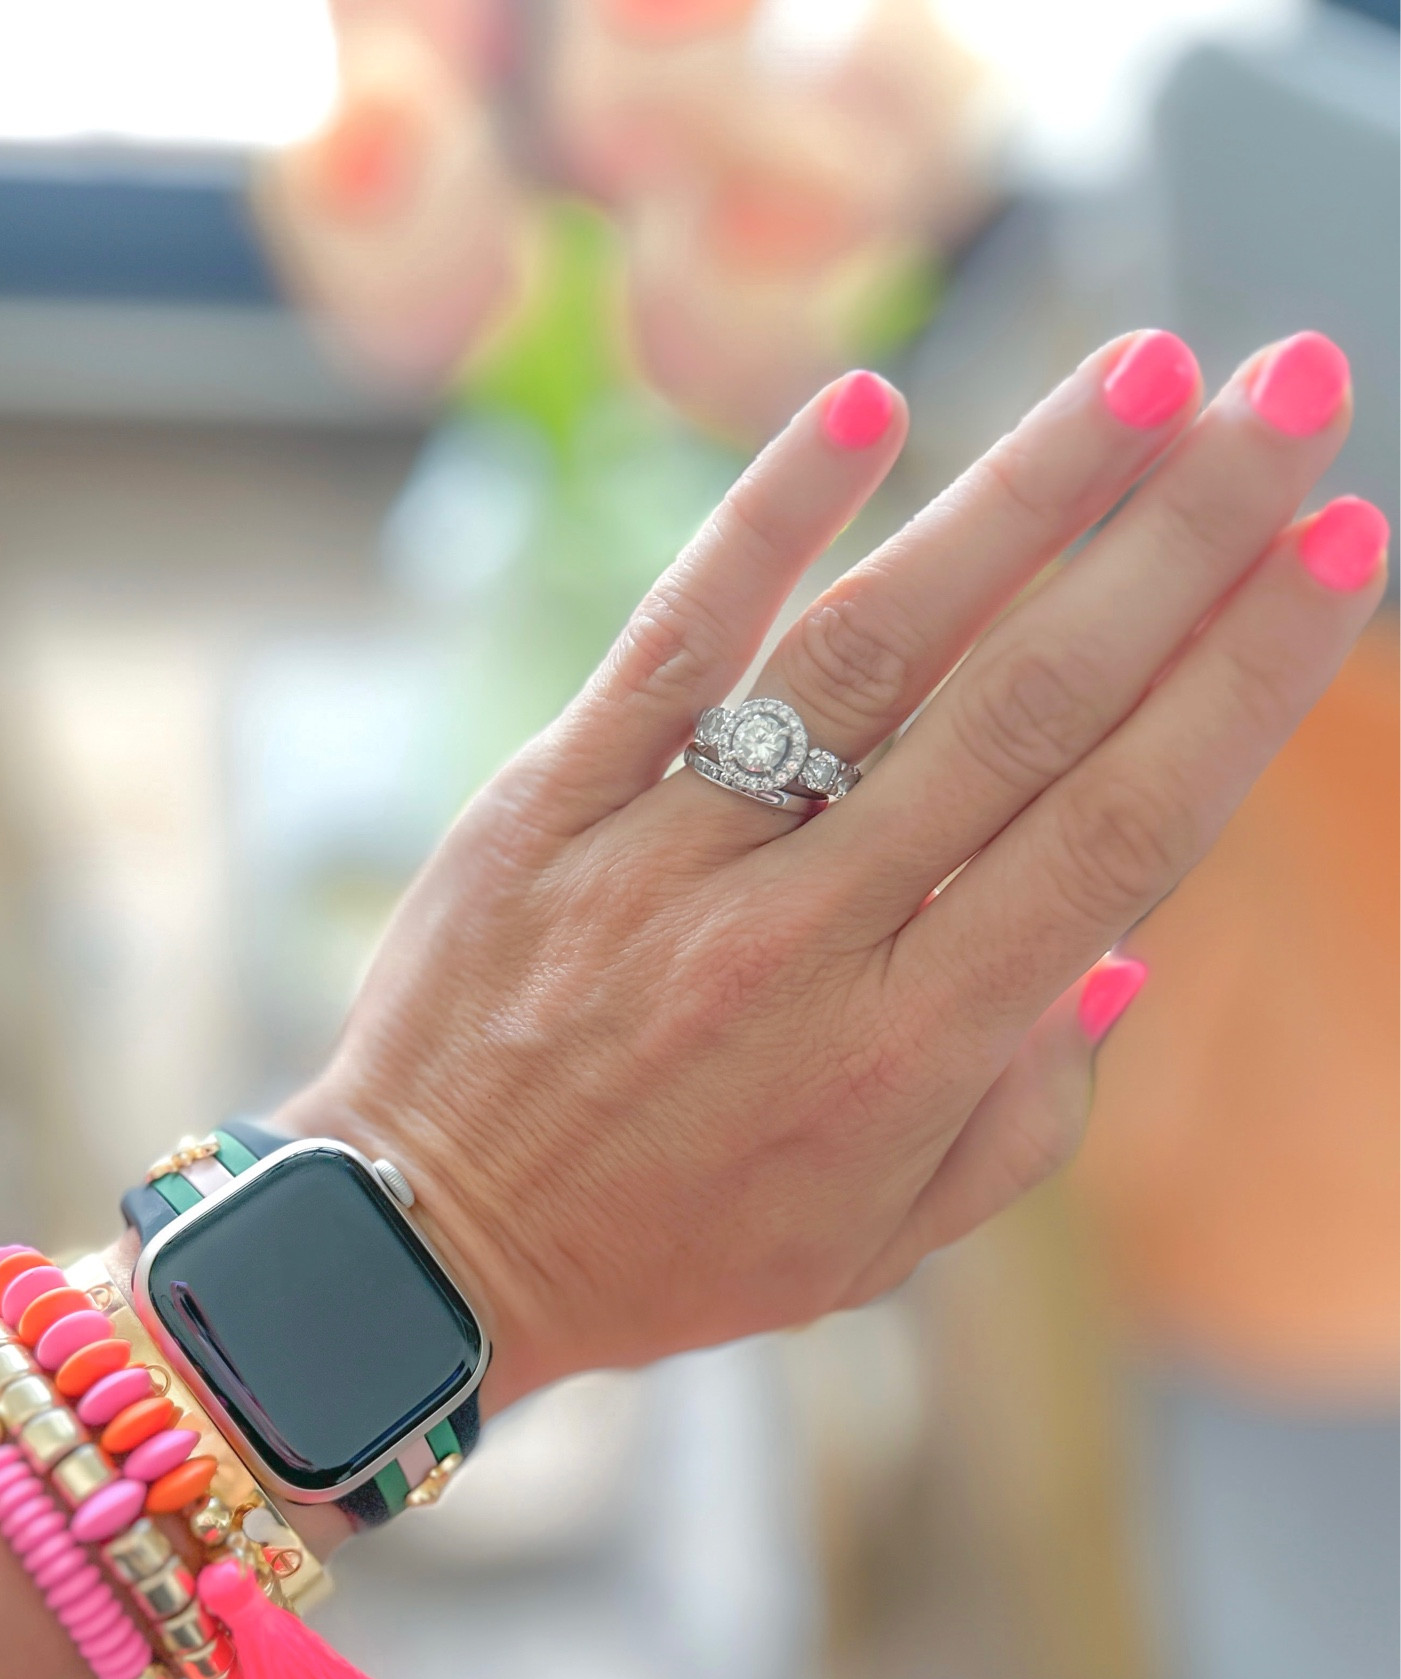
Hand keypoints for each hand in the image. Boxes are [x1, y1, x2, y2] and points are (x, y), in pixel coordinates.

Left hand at [281, 332, 1386, 1413]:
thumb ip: (1021, 1110)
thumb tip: (1124, 951)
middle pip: (1023, 707)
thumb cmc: (675, 1246)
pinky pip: (672, 640)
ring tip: (1146, 369)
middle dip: (1180, 540)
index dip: (1240, 682)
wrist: (427, 1250)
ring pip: (870, 648)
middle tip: (1292, 398)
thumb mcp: (878, 1239)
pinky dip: (765, 519)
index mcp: (907, 1053)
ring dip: (1018, 495)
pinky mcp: (552, 802)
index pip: (1115, 833)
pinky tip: (867, 407)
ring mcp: (668, 857)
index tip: (1343, 551)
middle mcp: (802, 939)